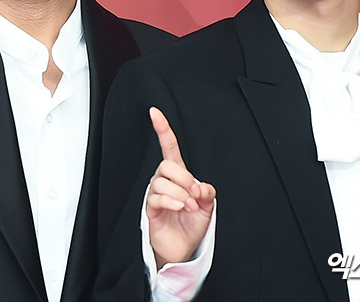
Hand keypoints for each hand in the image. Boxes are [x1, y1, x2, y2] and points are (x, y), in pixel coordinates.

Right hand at [147, 106, 215, 268]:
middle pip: (167, 165)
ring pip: (162, 182)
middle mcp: (165, 181)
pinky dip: (171, 201)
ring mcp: (157, 194)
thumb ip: (207, 191)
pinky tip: (179, 207)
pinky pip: (157, 198)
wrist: (184, 247)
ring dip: (180, 194)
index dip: (163, 130)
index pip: (169, 147)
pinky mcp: (151, 208)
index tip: (155, 113)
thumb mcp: (208, 205)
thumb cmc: (192, 223)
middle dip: (184, 178)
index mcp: (179, 175)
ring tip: (189, 207)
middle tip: (194, 195)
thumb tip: (199, 186)